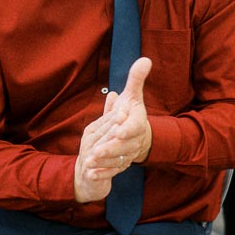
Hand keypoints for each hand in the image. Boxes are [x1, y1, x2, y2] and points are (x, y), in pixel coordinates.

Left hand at [74, 57, 152, 202]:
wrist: (137, 136)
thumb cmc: (131, 113)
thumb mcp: (132, 96)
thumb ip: (136, 79)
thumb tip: (146, 59)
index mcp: (137, 122)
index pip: (134, 126)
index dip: (127, 129)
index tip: (118, 130)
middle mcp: (135, 139)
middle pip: (123, 146)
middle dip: (110, 149)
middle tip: (95, 151)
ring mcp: (129, 153)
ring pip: (117, 160)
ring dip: (104, 163)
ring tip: (89, 163)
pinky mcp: (121, 164)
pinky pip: (113, 171)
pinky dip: (102, 174)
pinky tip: (90, 174)